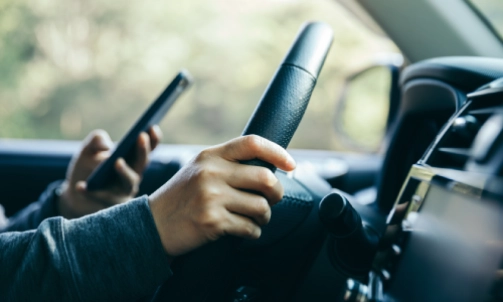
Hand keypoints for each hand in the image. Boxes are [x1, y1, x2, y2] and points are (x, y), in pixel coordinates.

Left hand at [59, 126, 161, 218]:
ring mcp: (124, 192)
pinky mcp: (111, 205)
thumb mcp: (88, 150)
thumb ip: (96, 140)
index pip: (147, 149)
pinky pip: (103, 198)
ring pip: (129, 182)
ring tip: (116, 161)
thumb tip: (106, 145)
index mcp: (132, 160)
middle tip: (141, 136)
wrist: (75, 194)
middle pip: (142, 164)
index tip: (153, 126)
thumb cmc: (87, 167)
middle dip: (143, 150)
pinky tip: (80, 186)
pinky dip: (92, 192)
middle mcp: (133, 176)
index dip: (153, 139)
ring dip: (125, 172)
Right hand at [149, 135, 295, 256]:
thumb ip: (227, 163)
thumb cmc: (182, 197)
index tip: (291, 165)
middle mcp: (211, 173)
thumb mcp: (198, 169)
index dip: (277, 152)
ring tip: (256, 218)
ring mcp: (211, 197)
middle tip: (273, 199)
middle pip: (265, 177)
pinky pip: (249, 227)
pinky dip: (253, 232)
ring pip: (261, 206)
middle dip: (277, 193)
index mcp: (210, 155)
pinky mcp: (212, 221)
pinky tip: (245, 231)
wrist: (152, 224)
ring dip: (265, 216)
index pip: (252, 143)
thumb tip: (269, 167)